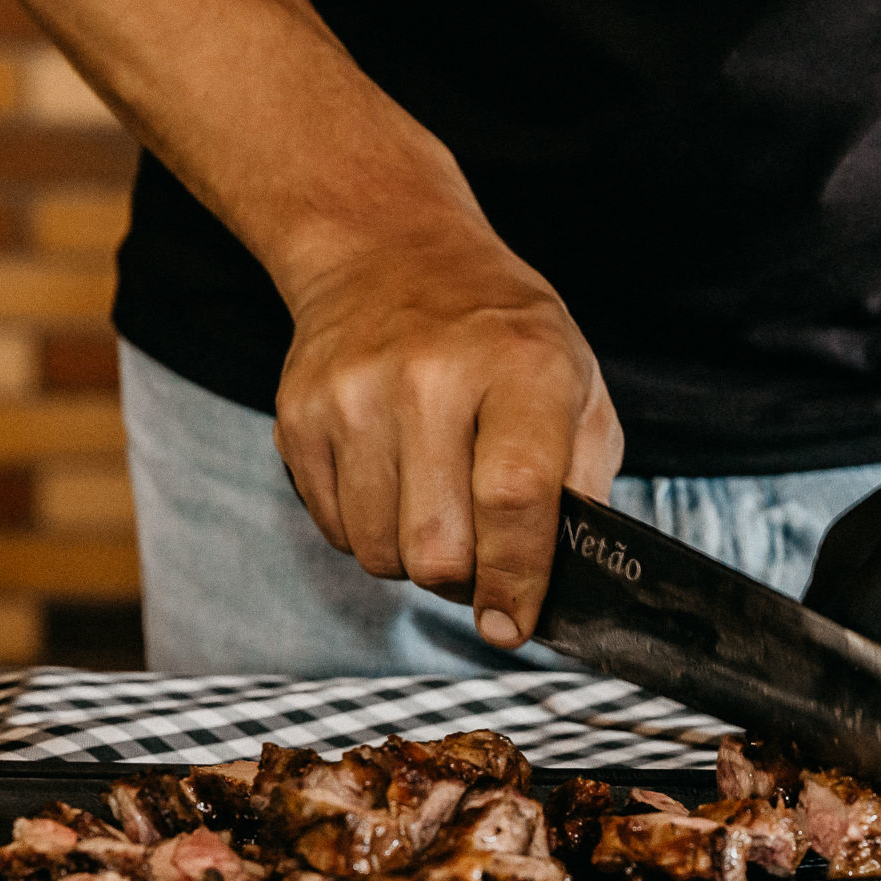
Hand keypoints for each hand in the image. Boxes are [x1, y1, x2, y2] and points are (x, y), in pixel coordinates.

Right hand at [272, 221, 622, 647]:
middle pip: (438, 546)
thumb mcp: (578, 389)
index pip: (515, 498)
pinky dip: (370, 530)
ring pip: (380, 552)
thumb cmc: (504, 338)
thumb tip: (560, 586)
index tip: (513, 623)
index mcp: (522, 364)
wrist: (392, 256)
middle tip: (482, 553)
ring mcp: (353, 393)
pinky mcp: (299, 415)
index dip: (517, 579)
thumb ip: (581, 486)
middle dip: (465, 577)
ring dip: (415, 556)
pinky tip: (394, 480)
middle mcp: (430, 375)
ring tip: (437, 505)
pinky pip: (335, 530)